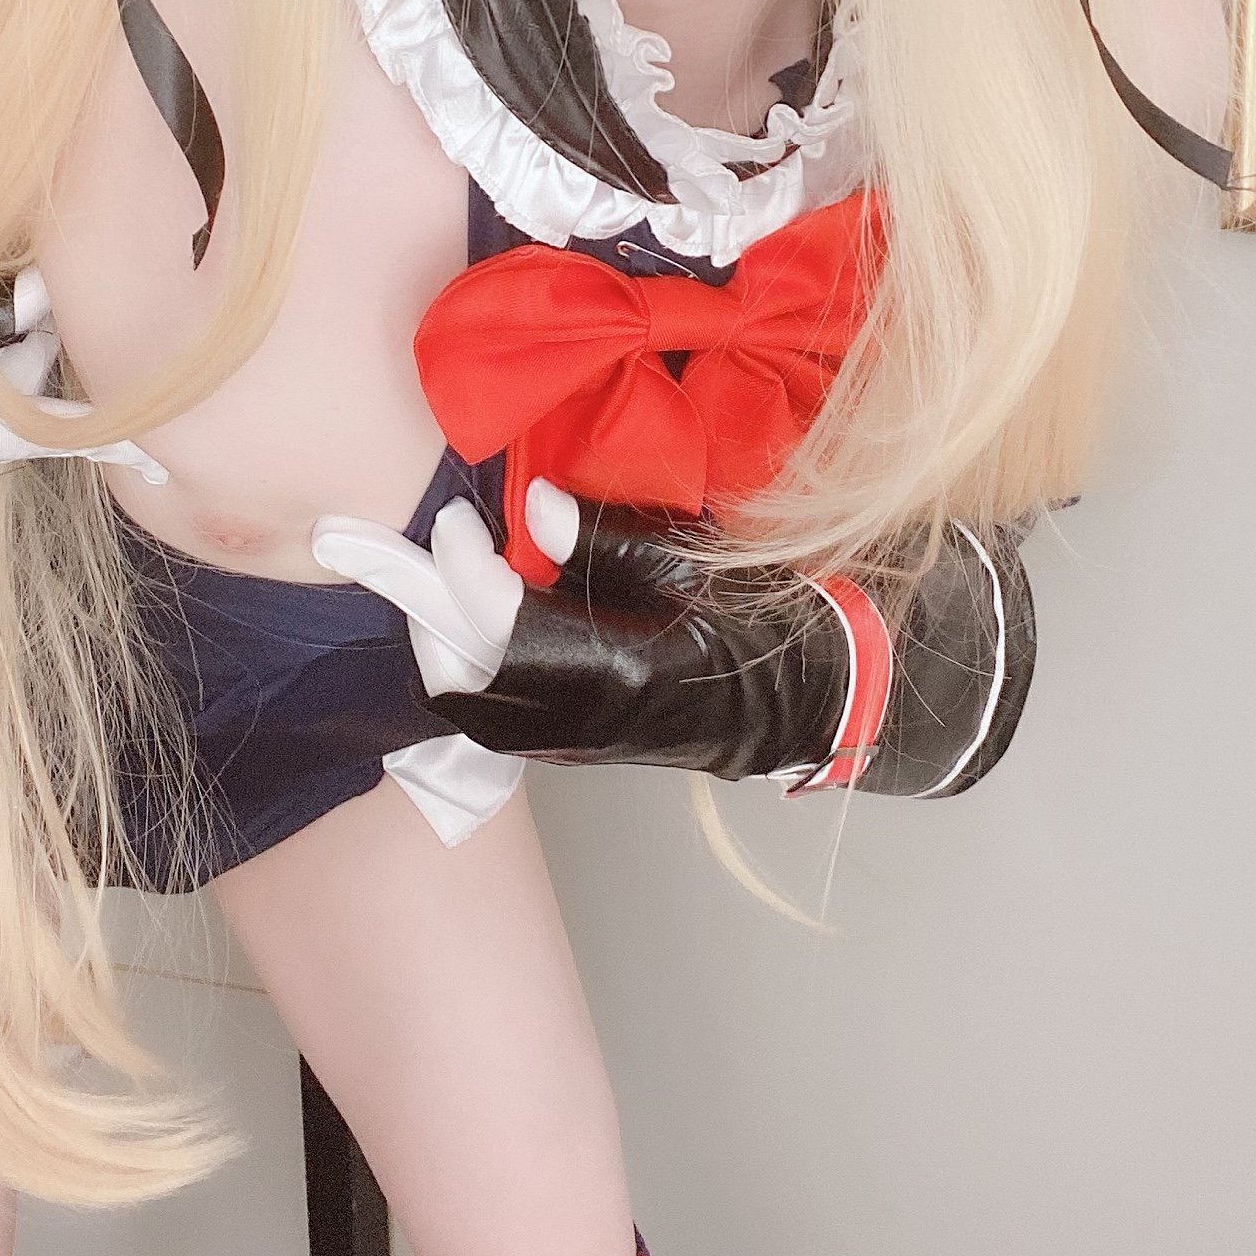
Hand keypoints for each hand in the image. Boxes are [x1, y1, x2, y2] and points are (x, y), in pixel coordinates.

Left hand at [322, 472, 1036, 796]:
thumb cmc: (782, 620)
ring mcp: (584, 747)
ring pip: (473, 707)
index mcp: (626, 676)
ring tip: (444, 576)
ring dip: (444, 640)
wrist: (824, 701)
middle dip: (431, 612)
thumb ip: (611, 540)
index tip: (458, 519)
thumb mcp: (706, 563)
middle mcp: (592, 727)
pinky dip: (472, 665)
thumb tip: (534, 507)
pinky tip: (477, 615)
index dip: (463, 575)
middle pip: (464, 684)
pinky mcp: (580, 747)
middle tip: (431, 546)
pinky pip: (499, 715)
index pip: (504, 633)